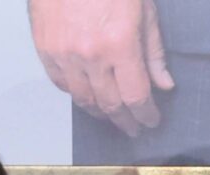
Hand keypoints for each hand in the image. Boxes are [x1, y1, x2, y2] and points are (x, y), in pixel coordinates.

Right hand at [30, 0, 174, 134]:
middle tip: (133, 128)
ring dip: (101, 112)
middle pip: (110, 105)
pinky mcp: (46, 50)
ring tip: (112, 116)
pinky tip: (89, 94)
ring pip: (84, 100)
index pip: (135, 95)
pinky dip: (78, 93)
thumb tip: (163, 83)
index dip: (145, 114)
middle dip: (125, 121)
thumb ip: (153, 50)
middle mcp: (91, 55)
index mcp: (119, 43)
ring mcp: (65, 55)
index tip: (151, 121)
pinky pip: (63, 84)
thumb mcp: (144, 10)